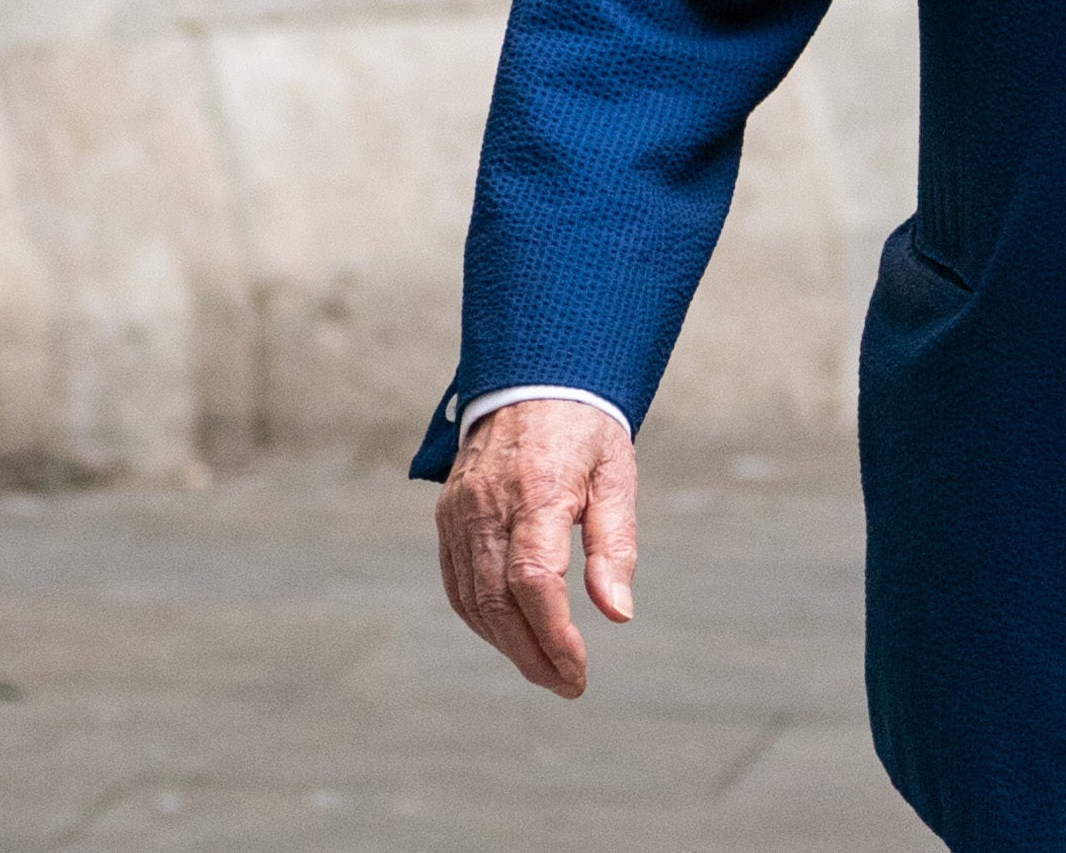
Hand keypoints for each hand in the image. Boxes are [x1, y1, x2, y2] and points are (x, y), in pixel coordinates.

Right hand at [435, 398, 638, 696]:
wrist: (532, 381)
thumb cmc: (585, 431)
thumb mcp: (616, 475)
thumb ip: (615, 545)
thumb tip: (617, 614)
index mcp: (537, 489)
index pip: (534, 580)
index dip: (553, 635)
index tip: (579, 670)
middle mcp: (488, 503)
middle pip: (498, 600)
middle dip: (532, 654)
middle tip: (567, 684)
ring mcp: (460, 512)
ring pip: (472, 599)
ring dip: (506, 645)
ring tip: (546, 670)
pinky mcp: (447, 517)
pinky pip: (457, 583)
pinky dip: (482, 619)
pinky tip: (511, 637)